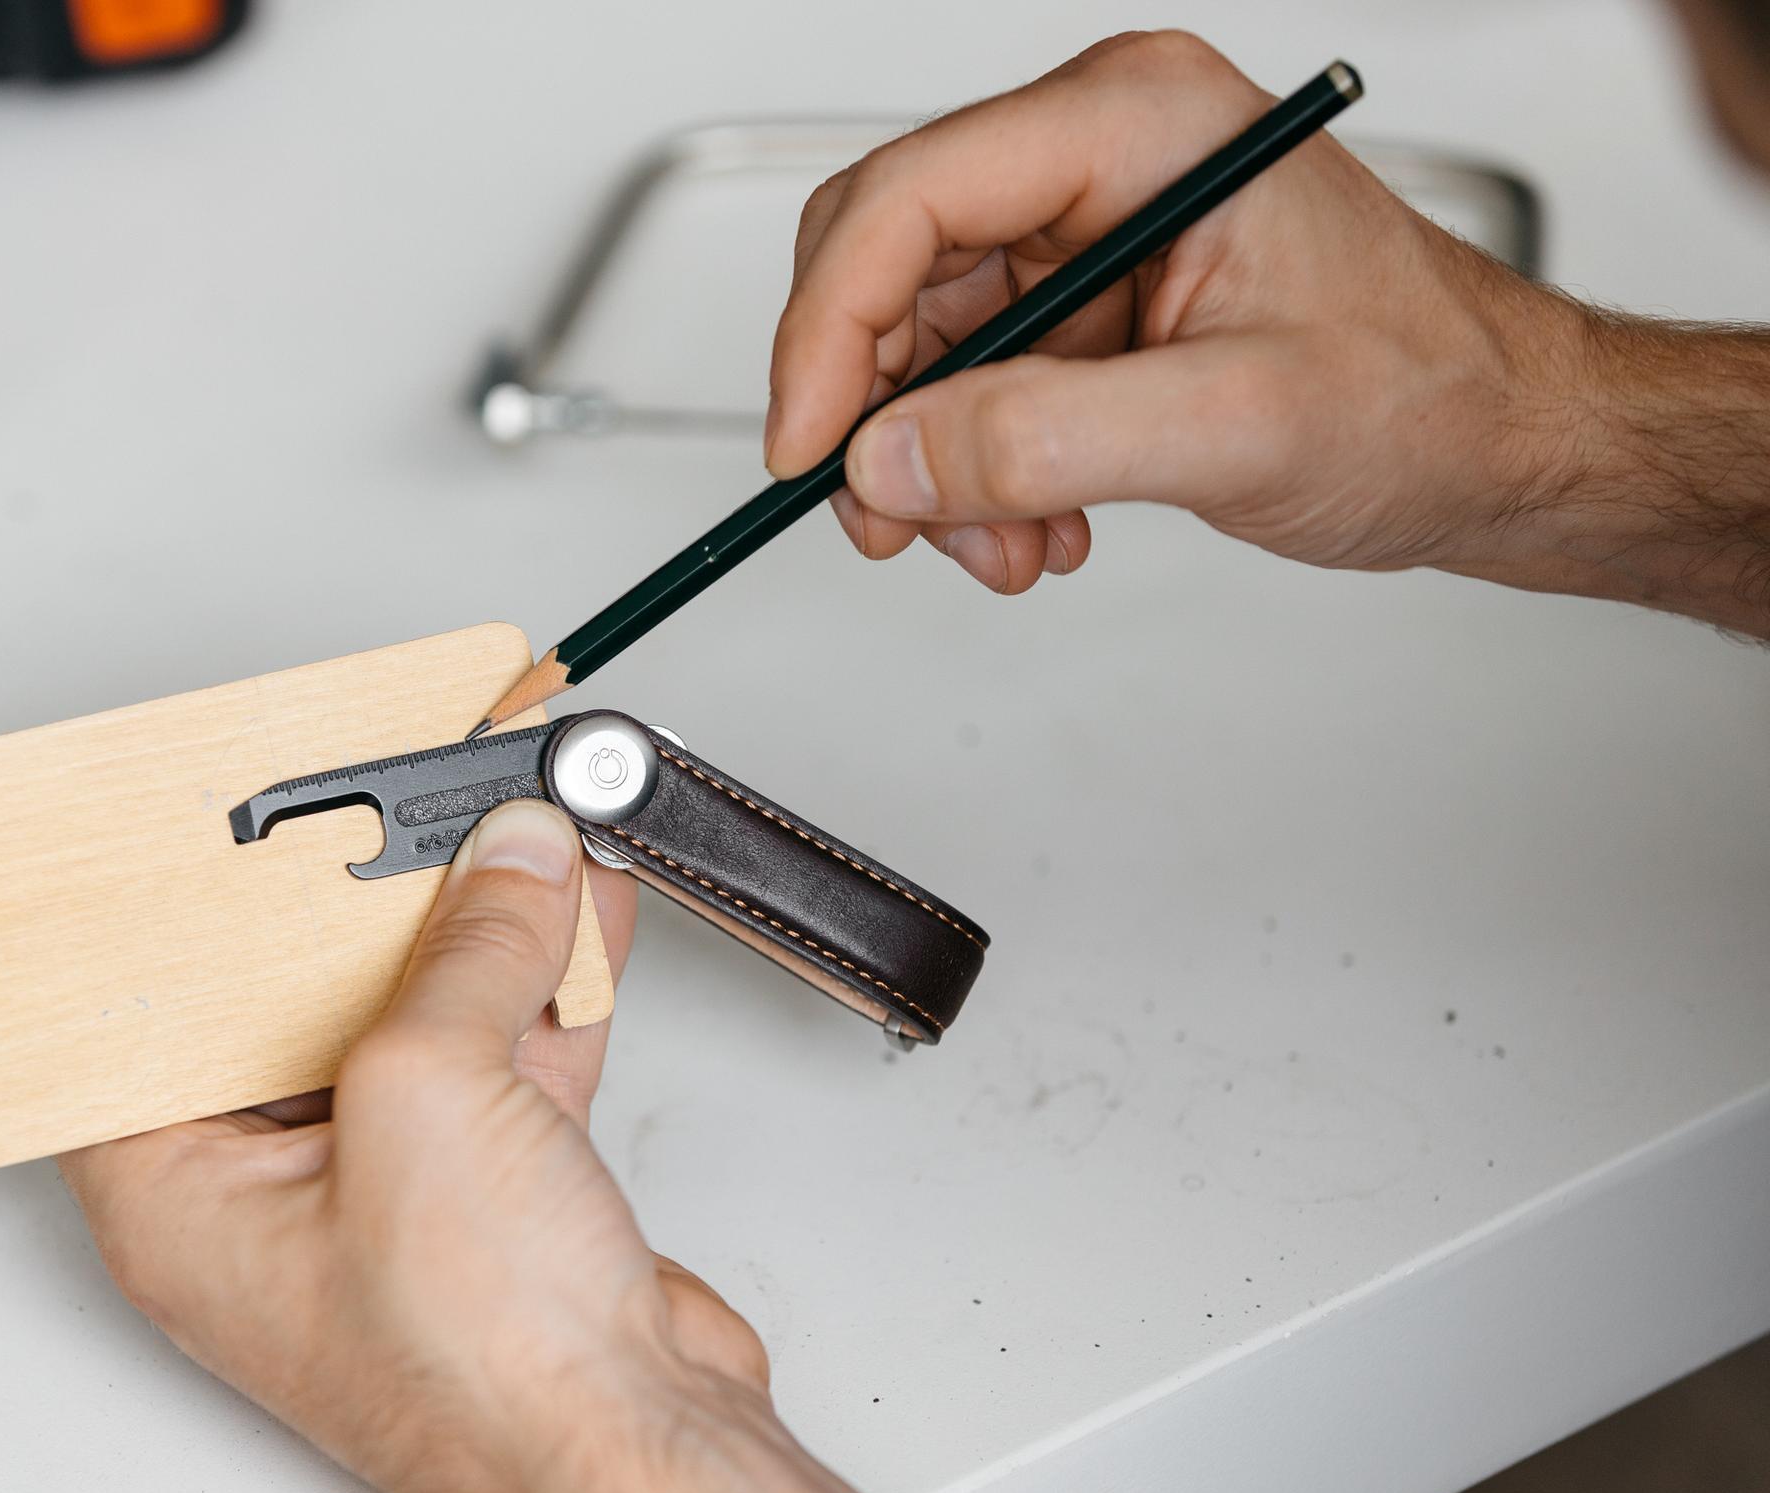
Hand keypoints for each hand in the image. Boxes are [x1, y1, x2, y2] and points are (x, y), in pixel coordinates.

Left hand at [62, 800, 977, 1492]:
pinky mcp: (491, 1202)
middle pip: (291, 1011)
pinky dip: (544, 987)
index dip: (182, 923)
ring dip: (476, 934)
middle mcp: (272, 1207)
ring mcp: (388, 1203)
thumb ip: (467, 954)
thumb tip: (500, 866)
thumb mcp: (431, 1094)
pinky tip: (576, 910)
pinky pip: (502, 1063)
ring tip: (510, 832)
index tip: (223, 833)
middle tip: (397, 812)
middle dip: (360, 906)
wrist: (638, 1457)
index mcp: (181, 1202)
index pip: (141, 1027)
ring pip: (416, 1028)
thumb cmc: (481, 1372)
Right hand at [766, 31, 1769, 636]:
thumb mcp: (1237, 425)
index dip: (828, 330)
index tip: (808, 449)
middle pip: (888, 263)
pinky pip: (969, 381)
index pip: (908, 200)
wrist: (1505, 446)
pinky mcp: (1088, 300)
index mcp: (1138, 123)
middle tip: (891, 519)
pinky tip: (1032, 528)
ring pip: (917, 338)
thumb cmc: (1430, 396)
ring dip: (934, 461)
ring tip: (1002, 547)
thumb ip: (1046, 440)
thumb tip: (888, 459)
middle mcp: (1099, 154)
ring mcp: (1089, 226)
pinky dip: (975, 469)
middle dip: (877, 408)